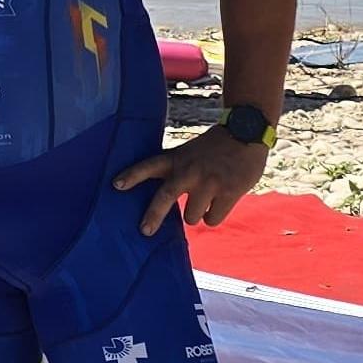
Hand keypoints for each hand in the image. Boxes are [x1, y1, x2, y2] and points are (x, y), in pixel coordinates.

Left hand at [113, 126, 267, 233]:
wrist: (246, 131)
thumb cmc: (214, 147)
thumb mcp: (188, 152)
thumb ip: (176, 171)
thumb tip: (163, 200)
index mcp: (176, 159)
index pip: (148, 166)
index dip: (132, 176)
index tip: (116, 185)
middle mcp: (189, 171)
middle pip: (165, 198)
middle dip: (153, 217)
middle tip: (145, 231)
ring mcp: (208, 182)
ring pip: (191, 217)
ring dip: (196, 215)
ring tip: (204, 201)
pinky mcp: (228, 192)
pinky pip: (212, 219)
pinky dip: (213, 216)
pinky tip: (220, 203)